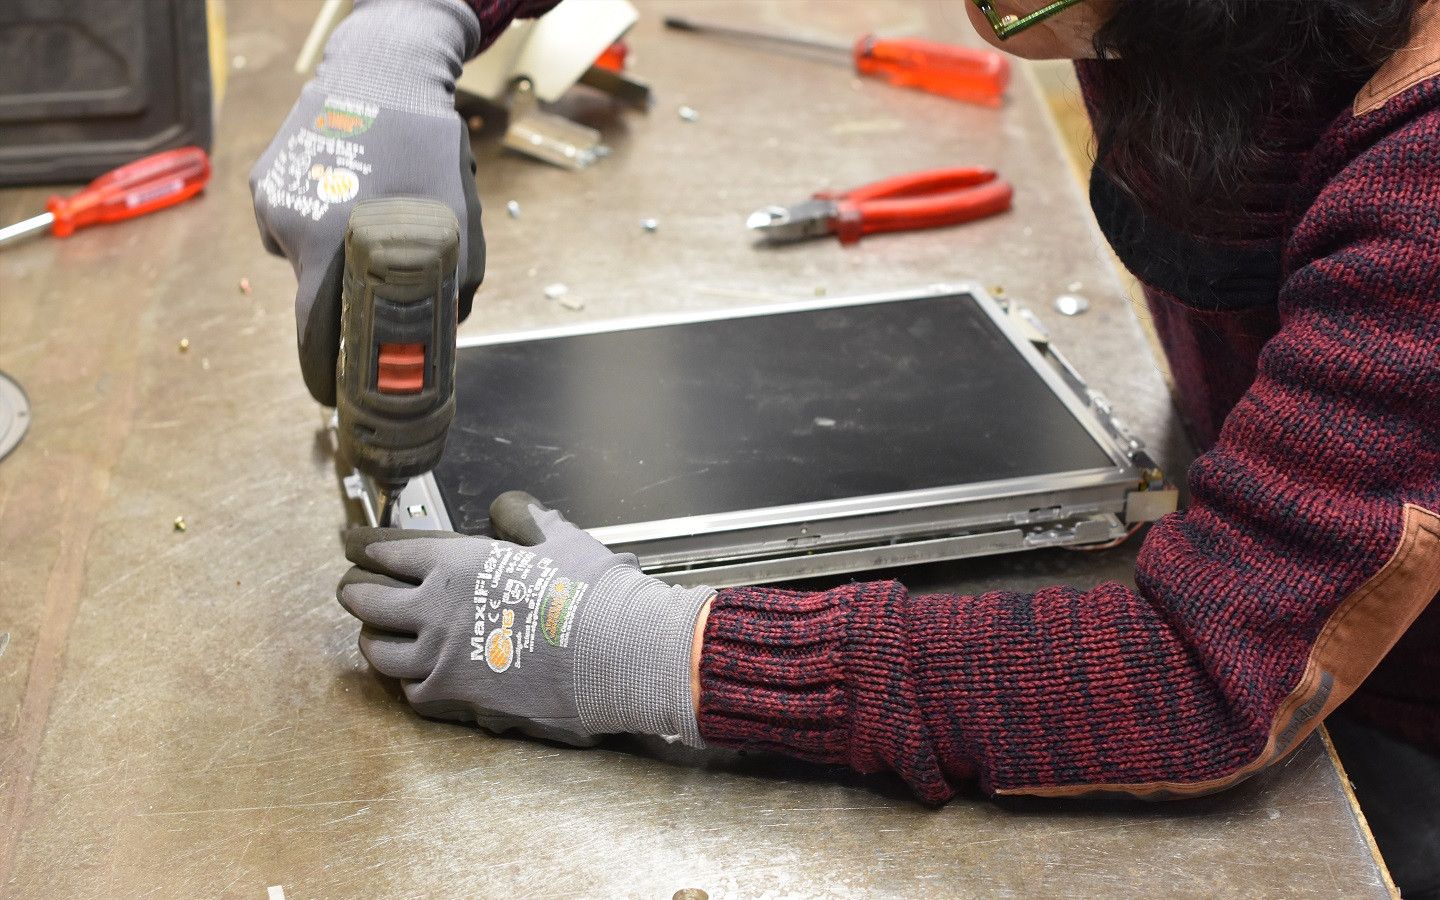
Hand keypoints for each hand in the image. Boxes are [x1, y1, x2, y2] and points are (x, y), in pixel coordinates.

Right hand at [248, 0, 485, 404]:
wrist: (380, 70)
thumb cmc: (425, 147)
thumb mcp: (458, 219)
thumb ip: (455, 282)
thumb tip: (447, 328)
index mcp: (331, 246)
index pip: (313, 334)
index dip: (324, 369)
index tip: (333, 391)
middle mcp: (291, 228)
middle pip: (309, 299)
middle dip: (336, 314)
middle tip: (361, 319)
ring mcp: (272, 202)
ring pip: (303, 257)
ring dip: (334, 255)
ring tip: (368, 213)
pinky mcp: (265, 180)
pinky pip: (292, 223)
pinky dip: (318, 220)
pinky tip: (345, 188)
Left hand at [338, 492, 715, 746]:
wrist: (618, 651)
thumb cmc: (592, 594)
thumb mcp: (557, 535)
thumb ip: (521, 518)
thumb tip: (508, 512)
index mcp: (455, 563)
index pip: (389, 552)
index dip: (366, 546)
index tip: (355, 546)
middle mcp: (437, 611)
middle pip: (367, 601)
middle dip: (355, 591)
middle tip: (353, 588)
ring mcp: (443, 658)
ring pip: (381, 653)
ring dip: (374, 640)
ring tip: (375, 636)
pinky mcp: (460, 698)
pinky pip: (414, 693)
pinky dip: (410, 683)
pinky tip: (416, 677)